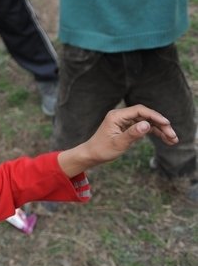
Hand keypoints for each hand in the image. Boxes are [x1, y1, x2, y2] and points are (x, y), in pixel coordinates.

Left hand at [58, 105, 177, 177]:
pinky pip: (144, 127)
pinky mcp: (128, 127)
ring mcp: (125, 121)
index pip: (140, 111)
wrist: (92, 155)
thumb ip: (132, 134)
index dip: (154, 116)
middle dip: (161, 125)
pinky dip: (154, 133)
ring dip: (160, 130)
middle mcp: (121, 116)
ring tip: (173, 140)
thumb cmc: (102, 149)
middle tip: (173, 135)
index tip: (167, 123)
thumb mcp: (118, 143)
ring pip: (147, 122)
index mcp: (117, 116)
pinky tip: (166, 139)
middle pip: (146, 116)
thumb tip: (146, 125)